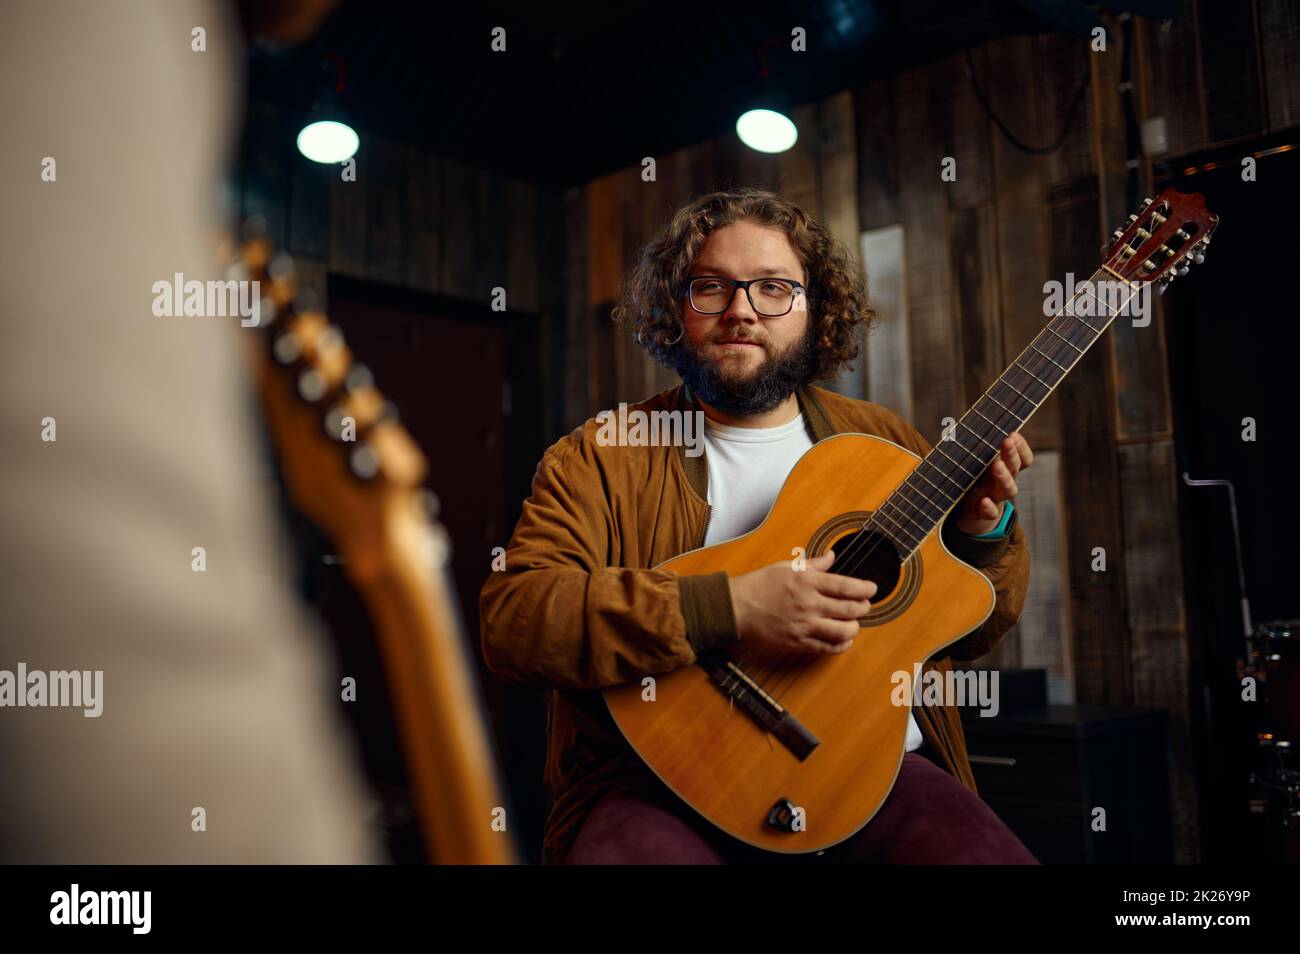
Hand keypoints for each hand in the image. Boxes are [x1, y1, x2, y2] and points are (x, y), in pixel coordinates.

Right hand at [728, 551, 875, 655]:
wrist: (736, 608)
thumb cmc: (759, 585)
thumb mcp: (786, 567)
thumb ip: (813, 564)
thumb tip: (831, 556)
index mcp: (806, 582)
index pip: (846, 586)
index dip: (865, 589)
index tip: (872, 589)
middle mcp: (808, 604)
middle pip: (850, 609)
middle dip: (863, 608)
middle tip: (864, 605)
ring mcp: (804, 625)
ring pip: (842, 631)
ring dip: (854, 627)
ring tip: (853, 622)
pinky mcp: (797, 642)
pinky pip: (827, 647)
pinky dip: (841, 645)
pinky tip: (844, 640)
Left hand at [954, 432, 1032, 534]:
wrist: (973, 516)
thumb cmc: (974, 484)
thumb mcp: (976, 465)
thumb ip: (974, 449)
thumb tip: (953, 423)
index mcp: (1004, 468)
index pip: (1023, 458)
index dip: (1021, 447)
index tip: (1013, 434)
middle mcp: (1003, 482)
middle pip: (1015, 468)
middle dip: (1012, 454)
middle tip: (1007, 440)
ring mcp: (996, 498)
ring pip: (1008, 489)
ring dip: (1004, 477)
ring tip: (997, 465)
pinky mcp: (984, 514)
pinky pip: (990, 513)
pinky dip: (989, 508)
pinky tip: (984, 502)